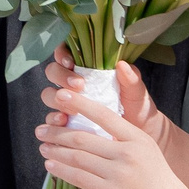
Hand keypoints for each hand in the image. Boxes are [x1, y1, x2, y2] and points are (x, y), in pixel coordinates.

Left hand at [34, 64, 188, 188]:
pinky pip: (80, 178)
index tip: (61, 96)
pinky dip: (62, 171)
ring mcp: (120, 173)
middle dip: (57, 132)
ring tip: (43, 147)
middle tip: (41, 130)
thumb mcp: (147, 154)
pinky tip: (52, 166)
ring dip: (55, 151)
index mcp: (138, 138)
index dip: (79, 103)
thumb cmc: (160, 185)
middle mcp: (128, 152)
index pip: (103, 113)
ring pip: (77, 157)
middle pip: (82, 137)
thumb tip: (88, 136)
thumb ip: (122, 143)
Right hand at [44, 45, 167, 148]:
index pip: (67, 53)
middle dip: (61, 76)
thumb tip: (122, 65)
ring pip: (49, 94)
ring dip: (56, 98)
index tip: (71, 62)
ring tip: (71, 108)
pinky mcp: (66, 122)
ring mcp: (68, 103)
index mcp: (88, 70)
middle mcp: (73, 84)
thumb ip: (131, 79)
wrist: (139, 135)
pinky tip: (64, 122)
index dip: (62, 54)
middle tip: (79, 85)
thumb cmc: (137, 108)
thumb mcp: (137, 93)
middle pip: (53, 72)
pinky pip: (51, 119)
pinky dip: (54, 120)